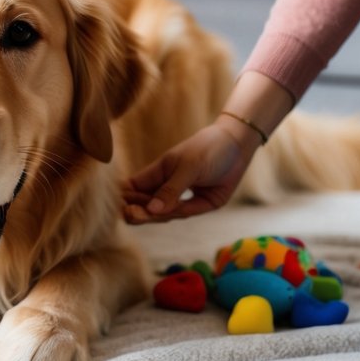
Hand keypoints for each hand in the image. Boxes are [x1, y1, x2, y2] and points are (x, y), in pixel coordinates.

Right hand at [121, 118, 259, 223]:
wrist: (238, 145)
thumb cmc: (209, 148)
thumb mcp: (189, 167)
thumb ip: (171, 190)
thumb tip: (151, 210)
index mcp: (157, 173)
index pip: (133, 189)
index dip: (125, 198)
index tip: (121, 206)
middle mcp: (168, 187)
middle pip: (146, 204)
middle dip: (139, 211)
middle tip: (132, 215)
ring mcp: (184, 197)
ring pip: (164, 212)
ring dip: (157, 214)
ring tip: (150, 213)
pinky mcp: (201, 204)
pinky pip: (184, 213)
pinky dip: (177, 213)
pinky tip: (169, 212)